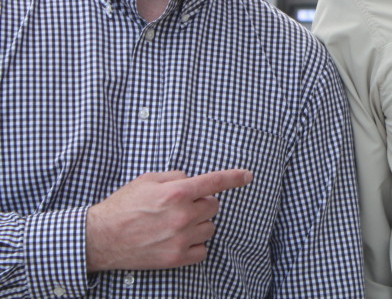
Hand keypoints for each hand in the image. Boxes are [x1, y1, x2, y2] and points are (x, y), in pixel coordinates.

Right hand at [85, 169, 251, 271]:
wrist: (100, 238)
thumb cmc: (123, 206)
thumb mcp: (147, 180)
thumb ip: (175, 177)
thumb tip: (192, 180)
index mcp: (176, 193)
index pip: (215, 182)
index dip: (234, 178)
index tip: (247, 176)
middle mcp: (182, 215)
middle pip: (213, 206)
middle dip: (202, 203)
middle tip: (182, 206)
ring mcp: (180, 239)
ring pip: (210, 228)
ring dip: (199, 224)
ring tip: (177, 224)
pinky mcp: (175, 258)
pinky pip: (203, 251)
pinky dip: (195, 245)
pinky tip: (179, 240)